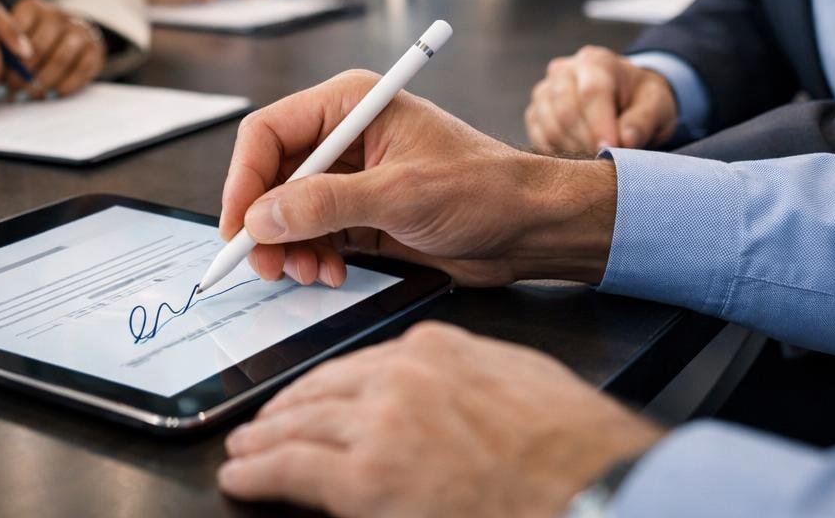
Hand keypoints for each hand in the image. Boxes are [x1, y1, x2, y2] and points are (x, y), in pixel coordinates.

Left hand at [3, 0, 104, 99]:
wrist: (72, 35)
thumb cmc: (34, 38)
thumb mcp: (15, 34)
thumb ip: (3, 45)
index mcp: (33, 6)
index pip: (17, 30)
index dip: (7, 57)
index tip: (0, 76)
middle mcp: (57, 14)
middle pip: (38, 47)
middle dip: (23, 74)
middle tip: (12, 91)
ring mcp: (79, 28)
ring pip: (60, 59)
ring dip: (43, 82)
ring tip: (30, 95)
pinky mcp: (95, 46)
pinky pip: (81, 69)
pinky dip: (66, 85)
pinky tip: (54, 94)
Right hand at [219, 70, 615, 288]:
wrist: (531, 226)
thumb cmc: (484, 189)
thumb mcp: (401, 195)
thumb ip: (327, 204)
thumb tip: (264, 217)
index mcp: (350, 105)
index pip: (268, 133)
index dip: (245, 180)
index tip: (240, 227)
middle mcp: (343, 136)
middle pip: (271, 176)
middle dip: (266, 224)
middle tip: (269, 265)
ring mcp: (350, 176)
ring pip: (287, 211)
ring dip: (290, 247)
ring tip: (312, 273)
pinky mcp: (360, 212)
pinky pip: (312, 233)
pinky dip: (312, 257)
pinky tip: (332, 273)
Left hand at [220, 322, 663, 517]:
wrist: (591, 486)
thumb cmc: (573, 448)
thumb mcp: (518, 381)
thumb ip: (468, 378)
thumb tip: (445, 395)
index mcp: (435, 349)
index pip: (359, 363)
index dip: (326, 387)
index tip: (312, 397)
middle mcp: (397, 377)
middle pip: (320, 388)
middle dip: (286, 408)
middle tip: (261, 421)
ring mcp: (378, 425)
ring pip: (298, 424)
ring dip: (264, 437)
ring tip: (245, 448)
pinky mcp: (364, 478)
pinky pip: (290, 468)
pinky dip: (257, 471)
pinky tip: (243, 475)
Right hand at [525, 46, 677, 154]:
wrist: (623, 97)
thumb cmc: (641, 100)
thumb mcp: (656, 105)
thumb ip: (643, 121)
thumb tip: (626, 141)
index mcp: (596, 62)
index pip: (591, 92)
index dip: (600, 123)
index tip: (611, 148)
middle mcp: (564, 71)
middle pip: (566, 110)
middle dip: (587, 141)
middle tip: (606, 162)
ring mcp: (545, 92)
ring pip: (551, 127)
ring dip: (574, 150)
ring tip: (597, 162)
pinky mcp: (534, 114)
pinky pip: (540, 139)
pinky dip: (560, 154)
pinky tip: (581, 159)